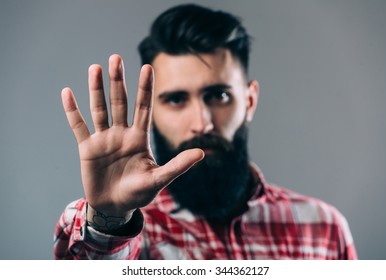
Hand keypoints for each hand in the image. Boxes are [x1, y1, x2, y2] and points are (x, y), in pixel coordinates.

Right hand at [61, 54, 203, 231]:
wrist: (115, 207)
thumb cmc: (139, 193)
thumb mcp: (159, 179)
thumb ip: (178, 166)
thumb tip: (202, 153)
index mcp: (139, 138)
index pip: (144, 108)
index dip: (145, 88)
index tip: (147, 67)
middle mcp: (122, 134)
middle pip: (120, 103)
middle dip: (118, 81)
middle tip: (115, 58)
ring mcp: (104, 139)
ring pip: (100, 109)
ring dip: (96, 89)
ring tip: (95, 68)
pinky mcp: (88, 148)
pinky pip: (79, 126)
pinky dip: (73, 111)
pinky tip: (67, 93)